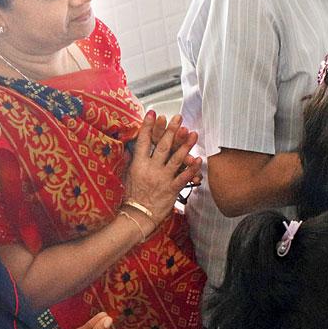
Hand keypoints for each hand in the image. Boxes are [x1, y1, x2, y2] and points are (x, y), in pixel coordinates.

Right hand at [123, 111, 202, 225]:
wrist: (136, 216)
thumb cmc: (131, 196)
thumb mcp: (128, 175)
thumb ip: (133, 161)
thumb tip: (134, 147)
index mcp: (138, 164)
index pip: (143, 141)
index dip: (148, 126)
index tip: (153, 113)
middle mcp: (151, 169)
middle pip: (163, 146)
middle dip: (171, 130)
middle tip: (178, 117)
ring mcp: (162, 179)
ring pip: (176, 158)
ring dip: (186, 145)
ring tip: (193, 133)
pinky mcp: (171, 189)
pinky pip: (183, 177)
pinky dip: (191, 168)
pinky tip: (199, 159)